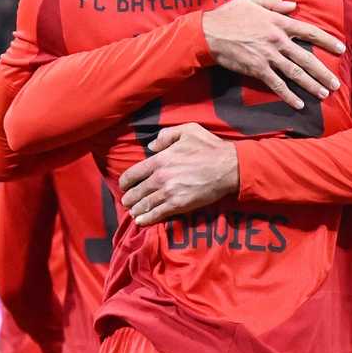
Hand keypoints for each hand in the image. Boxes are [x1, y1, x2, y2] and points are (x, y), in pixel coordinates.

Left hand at [119, 124, 237, 225]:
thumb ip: (166, 136)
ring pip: (145, 204)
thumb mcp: (187, 131)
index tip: (124, 185)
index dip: (125, 181)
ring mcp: (169, 192)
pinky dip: (147, 219)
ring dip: (136, 210)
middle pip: (137, 191)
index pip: (134, 173)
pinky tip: (141, 221)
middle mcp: (160, 177)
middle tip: (126, 202)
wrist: (228, 168)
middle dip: (129, 198)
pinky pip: (158, 214)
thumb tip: (151, 146)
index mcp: (160, 160)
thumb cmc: (209, 148)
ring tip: (132, 213)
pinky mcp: (179, 205)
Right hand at [202, 0, 344, 109]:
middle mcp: (278, 41)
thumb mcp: (251, 0)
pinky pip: (276, 85)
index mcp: (278, 23)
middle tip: (336, 84)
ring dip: (311, 85)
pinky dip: (288, 95)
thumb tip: (293, 7)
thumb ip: (273, 3)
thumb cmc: (228, 15)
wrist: (208, 33)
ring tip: (324, 94)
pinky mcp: (257, 70)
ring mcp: (268, 57)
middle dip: (323, 72)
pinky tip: (298, 104)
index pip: (309, 31)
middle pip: (306, 58)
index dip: (327, 40)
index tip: (341, 49)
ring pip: (295, 74)